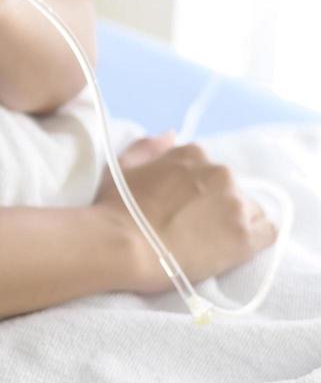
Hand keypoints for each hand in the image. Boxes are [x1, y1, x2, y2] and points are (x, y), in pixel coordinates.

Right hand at [97, 133, 277, 292]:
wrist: (121, 245)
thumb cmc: (115, 207)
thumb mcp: (123, 167)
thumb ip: (149, 147)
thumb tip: (171, 134)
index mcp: (193, 154)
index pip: (206, 168)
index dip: (194, 191)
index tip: (180, 207)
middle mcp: (220, 173)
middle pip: (229, 189)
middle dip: (215, 205)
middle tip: (190, 226)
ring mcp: (235, 204)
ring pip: (249, 210)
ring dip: (232, 222)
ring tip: (207, 241)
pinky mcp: (245, 236)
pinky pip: (267, 233)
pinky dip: (254, 239)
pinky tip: (231, 248)